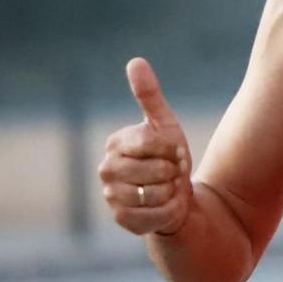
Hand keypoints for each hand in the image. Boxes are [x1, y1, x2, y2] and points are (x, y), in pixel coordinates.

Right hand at [99, 58, 192, 236]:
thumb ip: (149, 95)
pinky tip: (167, 207)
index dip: (172, 148)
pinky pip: (157, 215)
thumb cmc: (167, 158)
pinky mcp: (122, 220)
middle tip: (172, 173)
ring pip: (157, 193)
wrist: (173, 196)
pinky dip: (170, 211)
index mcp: (115, 143)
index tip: (176, 152)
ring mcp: (111, 196)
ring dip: (173, 191)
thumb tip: (135, 61)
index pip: (150, 142)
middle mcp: (106, 169)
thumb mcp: (163, 124)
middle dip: (174, 172)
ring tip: (169, 189)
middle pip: (155, 170)